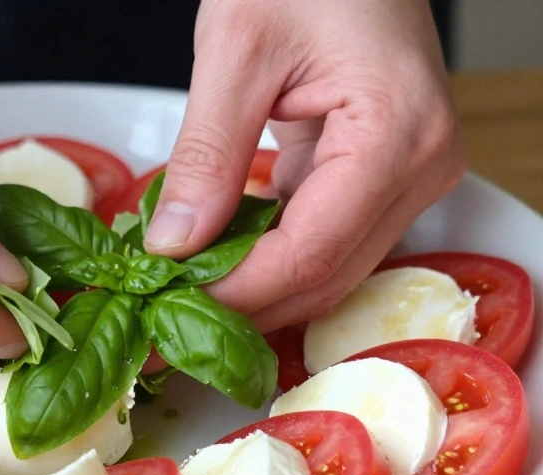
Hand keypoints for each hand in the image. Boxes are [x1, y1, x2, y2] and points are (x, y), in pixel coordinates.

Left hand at [145, 0, 465, 331]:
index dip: (237, 293)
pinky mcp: (381, 173)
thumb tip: (174, 244)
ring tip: (181, 289)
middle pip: (325, 274)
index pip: (310, 252)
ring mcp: (407, 174)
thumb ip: (206, 153)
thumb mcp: (236, 50)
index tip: (168, 305)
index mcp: (397, 135)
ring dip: (253, 285)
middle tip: (164, 314)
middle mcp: (421, 167)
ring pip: (326, 267)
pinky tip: (215, 254)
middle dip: (243, 303)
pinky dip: (267, 252)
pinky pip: (323, 235)